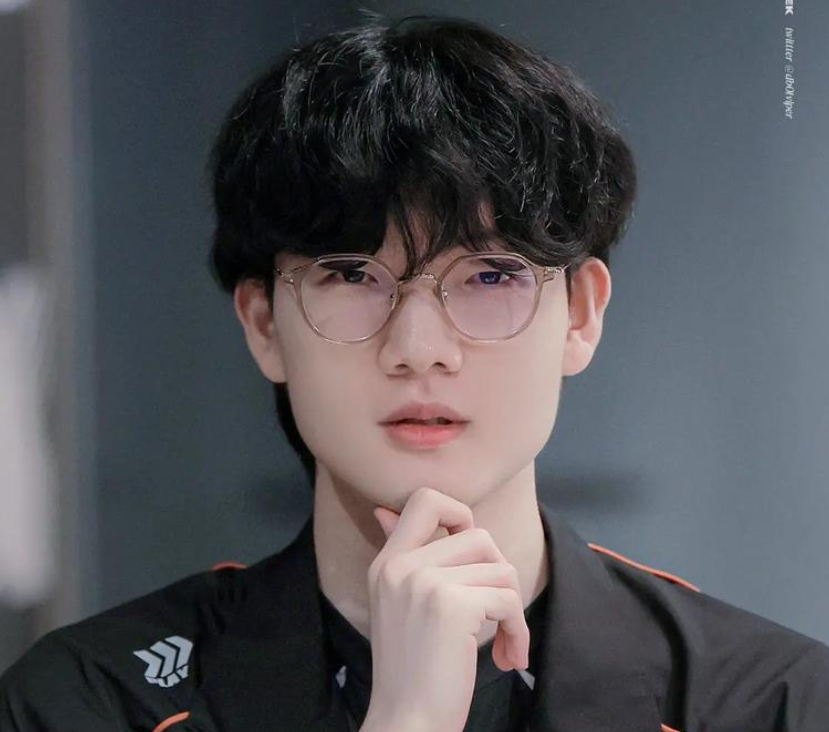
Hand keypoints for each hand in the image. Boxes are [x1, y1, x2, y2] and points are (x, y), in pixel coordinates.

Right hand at [362, 487, 529, 731]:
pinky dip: (517, 631)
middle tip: (496, 611)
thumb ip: (400, 555)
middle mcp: (401, 566)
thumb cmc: (410, 668)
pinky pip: (508, 600)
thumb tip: (384, 509)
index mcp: (387, 562)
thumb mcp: (394, 602)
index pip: (425, 499)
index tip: (468, 552)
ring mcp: (425, 583)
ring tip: (502, 642)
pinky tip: (505, 657)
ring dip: (512, 610)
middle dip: (499, 574)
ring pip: (500, 569)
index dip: (459, 513)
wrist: (407, 722)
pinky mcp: (452, 606)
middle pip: (479, 535)